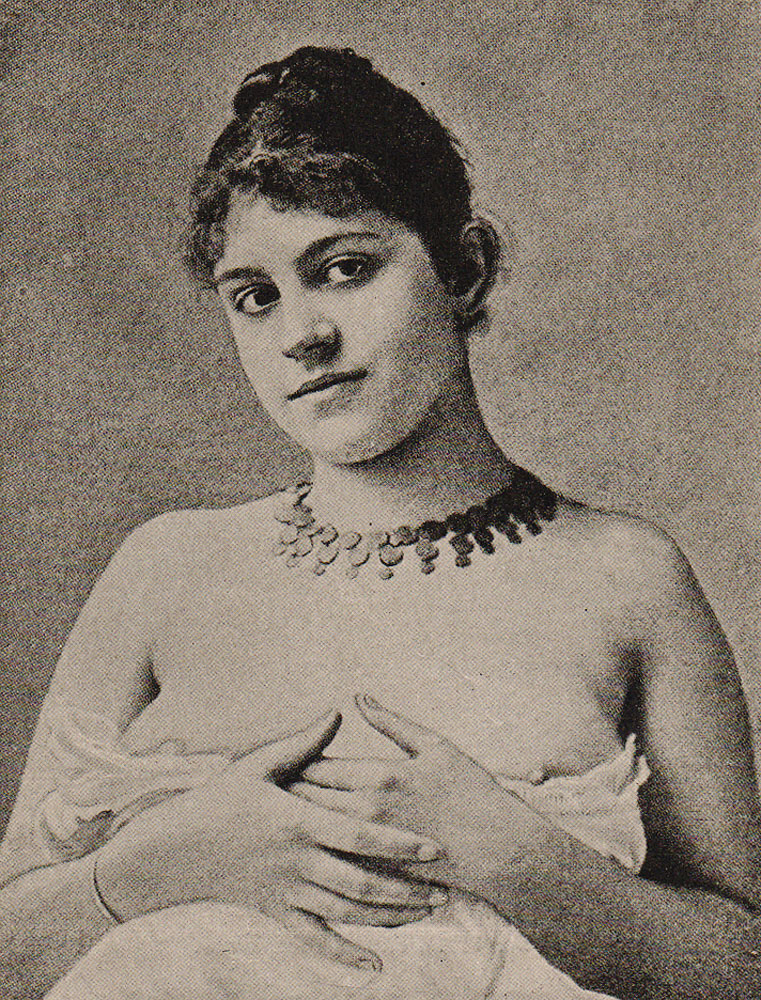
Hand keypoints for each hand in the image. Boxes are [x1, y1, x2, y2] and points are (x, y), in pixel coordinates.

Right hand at [95, 710, 444, 970]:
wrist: (170, 851)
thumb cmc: (218, 800)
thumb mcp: (257, 765)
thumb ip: (303, 743)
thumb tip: (338, 712)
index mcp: (297, 820)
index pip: (359, 835)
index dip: (400, 843)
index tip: (435, 847)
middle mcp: (296, 861)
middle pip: (362, 881)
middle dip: (407, 888)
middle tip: (444, 890)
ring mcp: (286, 892)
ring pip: (347, 912)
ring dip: (389, 916)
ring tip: (425, 913)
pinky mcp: (275, 913)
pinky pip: (314, 940)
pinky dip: (344, 955)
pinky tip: (375, 964)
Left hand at [295, 696, 537, 895]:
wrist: (499, 850)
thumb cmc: (470, 791)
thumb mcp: (435, 746)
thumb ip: (392, 723)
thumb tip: (358, 699)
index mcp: (380, 776)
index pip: (319, 765)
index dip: (294, 760)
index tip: (278, 756)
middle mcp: (369, 812)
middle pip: (308, 801)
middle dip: (284, 793)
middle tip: (262, 786)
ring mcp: (371, 847)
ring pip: (315, 833)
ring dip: (293, 823)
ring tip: (273, 816)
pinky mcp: (377, 873)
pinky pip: (334, 862)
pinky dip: (314, 851)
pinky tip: (302, 846)